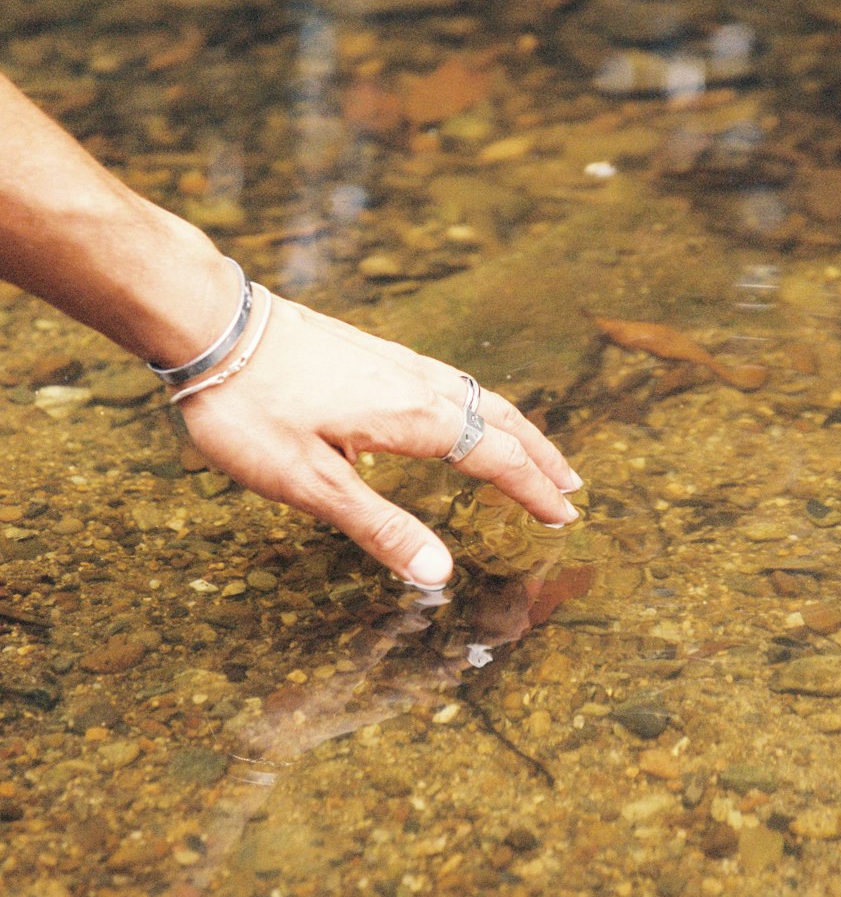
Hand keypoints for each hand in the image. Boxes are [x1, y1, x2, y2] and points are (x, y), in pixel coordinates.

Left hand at [175, 292, 581, 586]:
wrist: (212, 322)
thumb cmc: (252, 407)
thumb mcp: (309, 482)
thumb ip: (377, 526)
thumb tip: (440, 574)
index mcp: (414, 418)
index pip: (495, 457)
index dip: (532, 491)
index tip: (563, 518)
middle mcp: (417, 382)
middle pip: (500, 419)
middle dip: (539, 456)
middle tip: (572, 487)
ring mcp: (394, 360)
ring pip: (477, 394)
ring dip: (515, 427)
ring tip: (535, 451)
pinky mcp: (370, 350)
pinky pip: (449, 381)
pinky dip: (480, 405)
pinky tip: (461, 412)